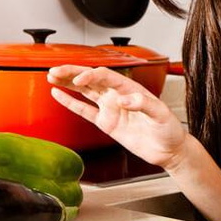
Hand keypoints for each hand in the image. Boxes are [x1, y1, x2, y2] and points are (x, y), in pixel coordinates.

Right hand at [47, 65, 186, 168]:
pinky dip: (71, 103)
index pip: (106, 76)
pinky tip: (59, 95)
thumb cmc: (169, 129)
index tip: (79, 79)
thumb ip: (144, 104)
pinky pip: (85, 110)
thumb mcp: (161, 114)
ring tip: (52, 76)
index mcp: (130, 88)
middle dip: (72, 73)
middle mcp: (118, 95)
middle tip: (55, 70)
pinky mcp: (106, 123)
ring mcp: (111, 108)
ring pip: (85, 91)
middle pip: (91, 79)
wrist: (168, 150)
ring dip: (68, 83)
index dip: (91, 75)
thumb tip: (124, 99)